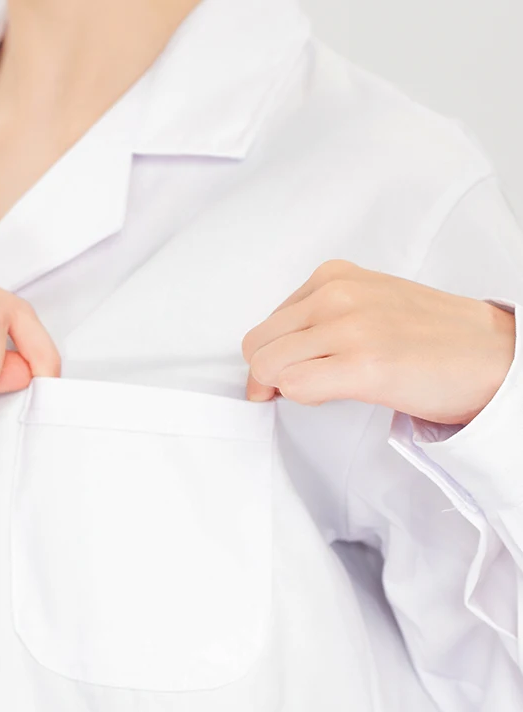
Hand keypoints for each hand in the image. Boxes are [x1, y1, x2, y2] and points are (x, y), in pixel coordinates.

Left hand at [242, 260, 515, 424]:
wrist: (493, 355)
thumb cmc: (431, 335)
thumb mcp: (366, 304)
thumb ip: (317, 319)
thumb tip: (270, 356)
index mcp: (333, 276)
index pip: (266, 324)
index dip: (272, 356)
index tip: (290, 371)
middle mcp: (335, 294)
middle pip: (257, 347)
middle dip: (270, 373)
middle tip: (304, 384)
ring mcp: (348, 327)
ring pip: (267, 366)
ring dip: (287, 386)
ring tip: (329, 385)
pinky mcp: (362, 364)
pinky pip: (293, 386)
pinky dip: (303, 398)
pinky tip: (337, 393)